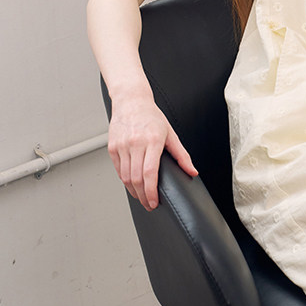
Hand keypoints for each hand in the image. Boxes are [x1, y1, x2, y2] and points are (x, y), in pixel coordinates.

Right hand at [107, 93, 197, 211]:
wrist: (131, 102)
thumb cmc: (151, 117)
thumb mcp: (171, 134)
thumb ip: (182, 155)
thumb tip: (192, 171)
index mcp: (152, 140)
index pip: (150, 172)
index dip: (151, 191)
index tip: (155, 202)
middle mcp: (135, 143)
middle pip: (137, 178)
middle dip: (143, 196)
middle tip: (149, 204)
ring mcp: (122, 146)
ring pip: (126, 177)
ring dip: (134, 191)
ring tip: (142, 197)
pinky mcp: (112, 147)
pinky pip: (118, 170)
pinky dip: (125, 181)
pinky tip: (132, 185)